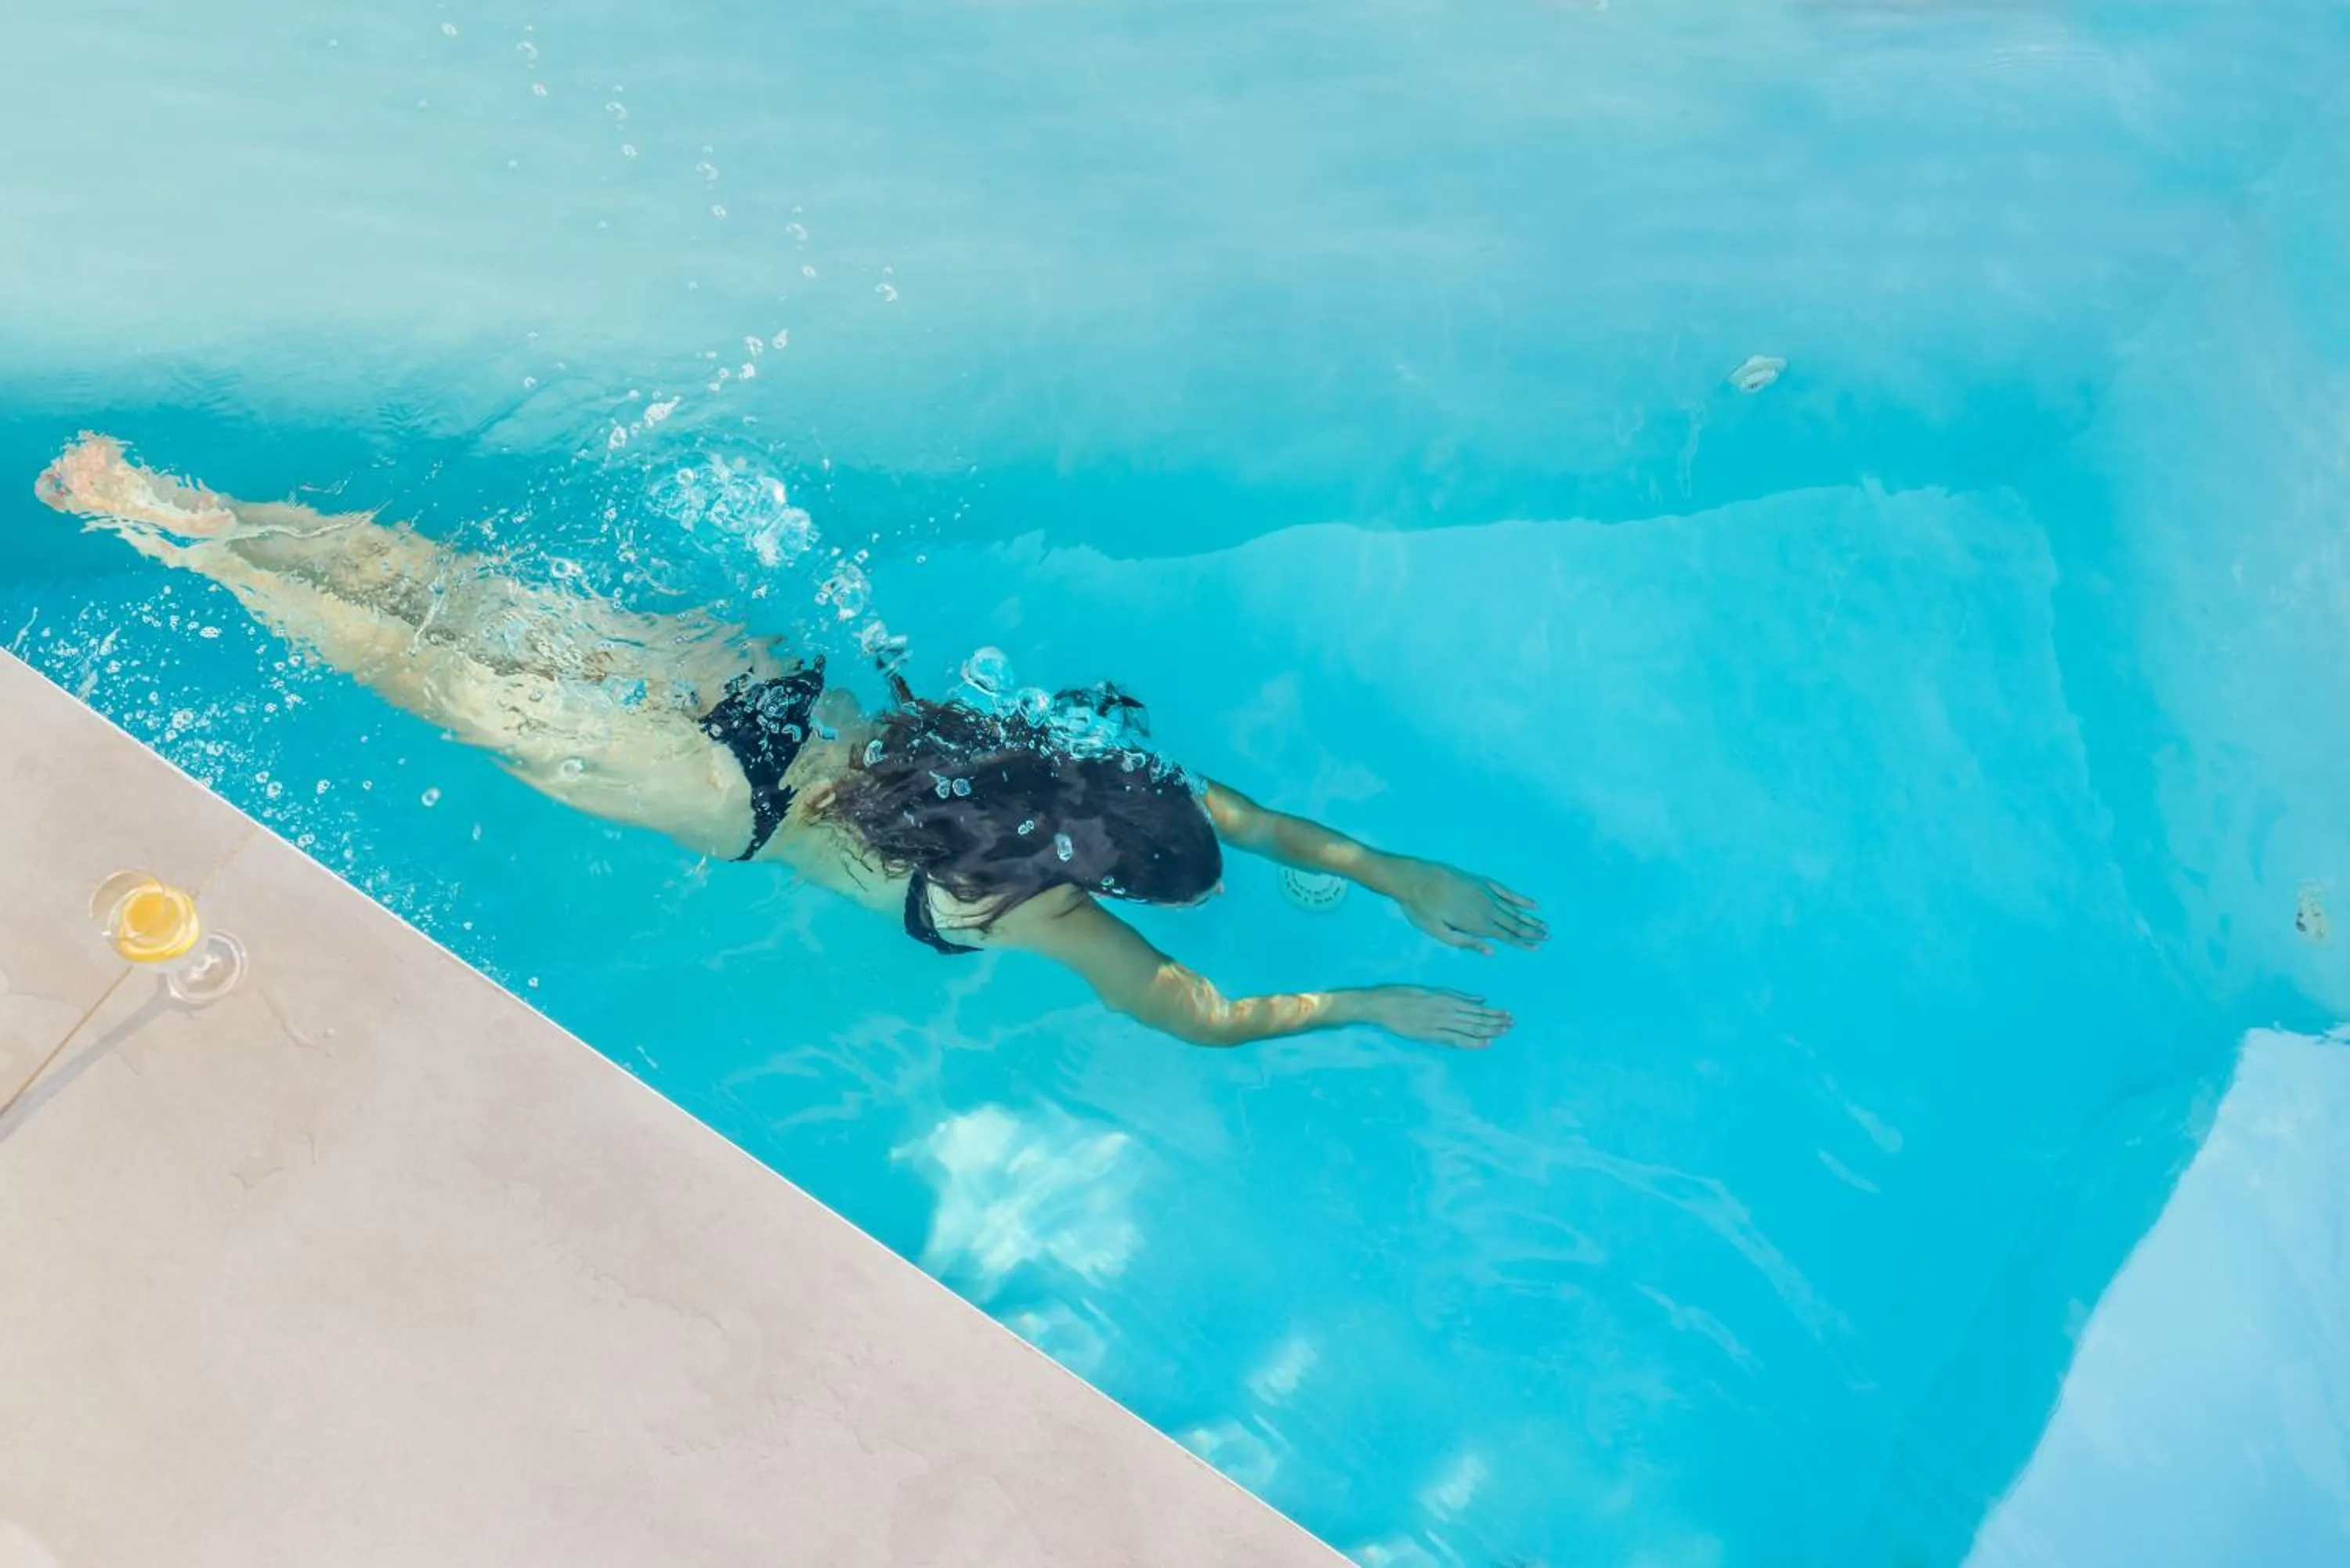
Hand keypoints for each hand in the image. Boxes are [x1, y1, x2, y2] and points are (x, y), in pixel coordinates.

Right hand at [1351, 985, 1512, 1047]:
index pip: (1476, 1007)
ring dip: (1488, 1031)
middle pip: (1476, 1018)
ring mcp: (1438, 1024)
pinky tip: (1484, 1044)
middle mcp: (1445, 1011)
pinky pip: (1454, 1040)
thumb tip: (1480, 998)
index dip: (1493, 1012)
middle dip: (1496, 1022)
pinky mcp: (1429, 1035)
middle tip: (1513, 1024)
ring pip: (1469, 1028)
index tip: (1508, 1014)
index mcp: (1446, 998)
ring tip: (1504, 1032)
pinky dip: (1471, 1042)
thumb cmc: (1403, 994)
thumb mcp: (1431, 990)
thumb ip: (1456, 995)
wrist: (1380, 1004)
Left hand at [1386, 858, 1546, 954]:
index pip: (1506, 936)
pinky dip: (1520, 897)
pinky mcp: (1481, 881)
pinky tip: (1531, 903)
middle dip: (1532, 931)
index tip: (1537, 947)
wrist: (1413, 877)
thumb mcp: (1438, 932)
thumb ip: (1465, 943)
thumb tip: (1491, 951)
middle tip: (1548, 937)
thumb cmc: (1421, 908)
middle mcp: (1486, 907)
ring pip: (1513, 908)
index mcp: (1476, 923)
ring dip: (1529, 917)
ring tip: (1544, 924)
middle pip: (1514, 922)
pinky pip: (1505, 891)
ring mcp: (1485, 892)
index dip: (1523, 942)